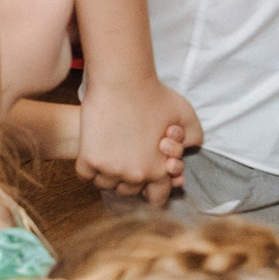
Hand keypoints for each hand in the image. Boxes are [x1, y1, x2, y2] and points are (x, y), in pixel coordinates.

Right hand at [76, 78, 201, 205]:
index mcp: (160, 170)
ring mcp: (111, 168)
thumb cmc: (153, 94)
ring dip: (106, 173)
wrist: (122, 81)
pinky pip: (85, 175)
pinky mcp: (90, 158)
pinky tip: (92, 153)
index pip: (156, 198)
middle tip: (123, 158)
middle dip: (126, 178)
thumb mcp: (184, 114)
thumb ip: (193, 135)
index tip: (143, 177)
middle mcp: (136, 174)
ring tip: (107, 154)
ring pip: (105, 183)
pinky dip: (88, 167)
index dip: (150, 190)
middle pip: (127, 190)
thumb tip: (188, 149)